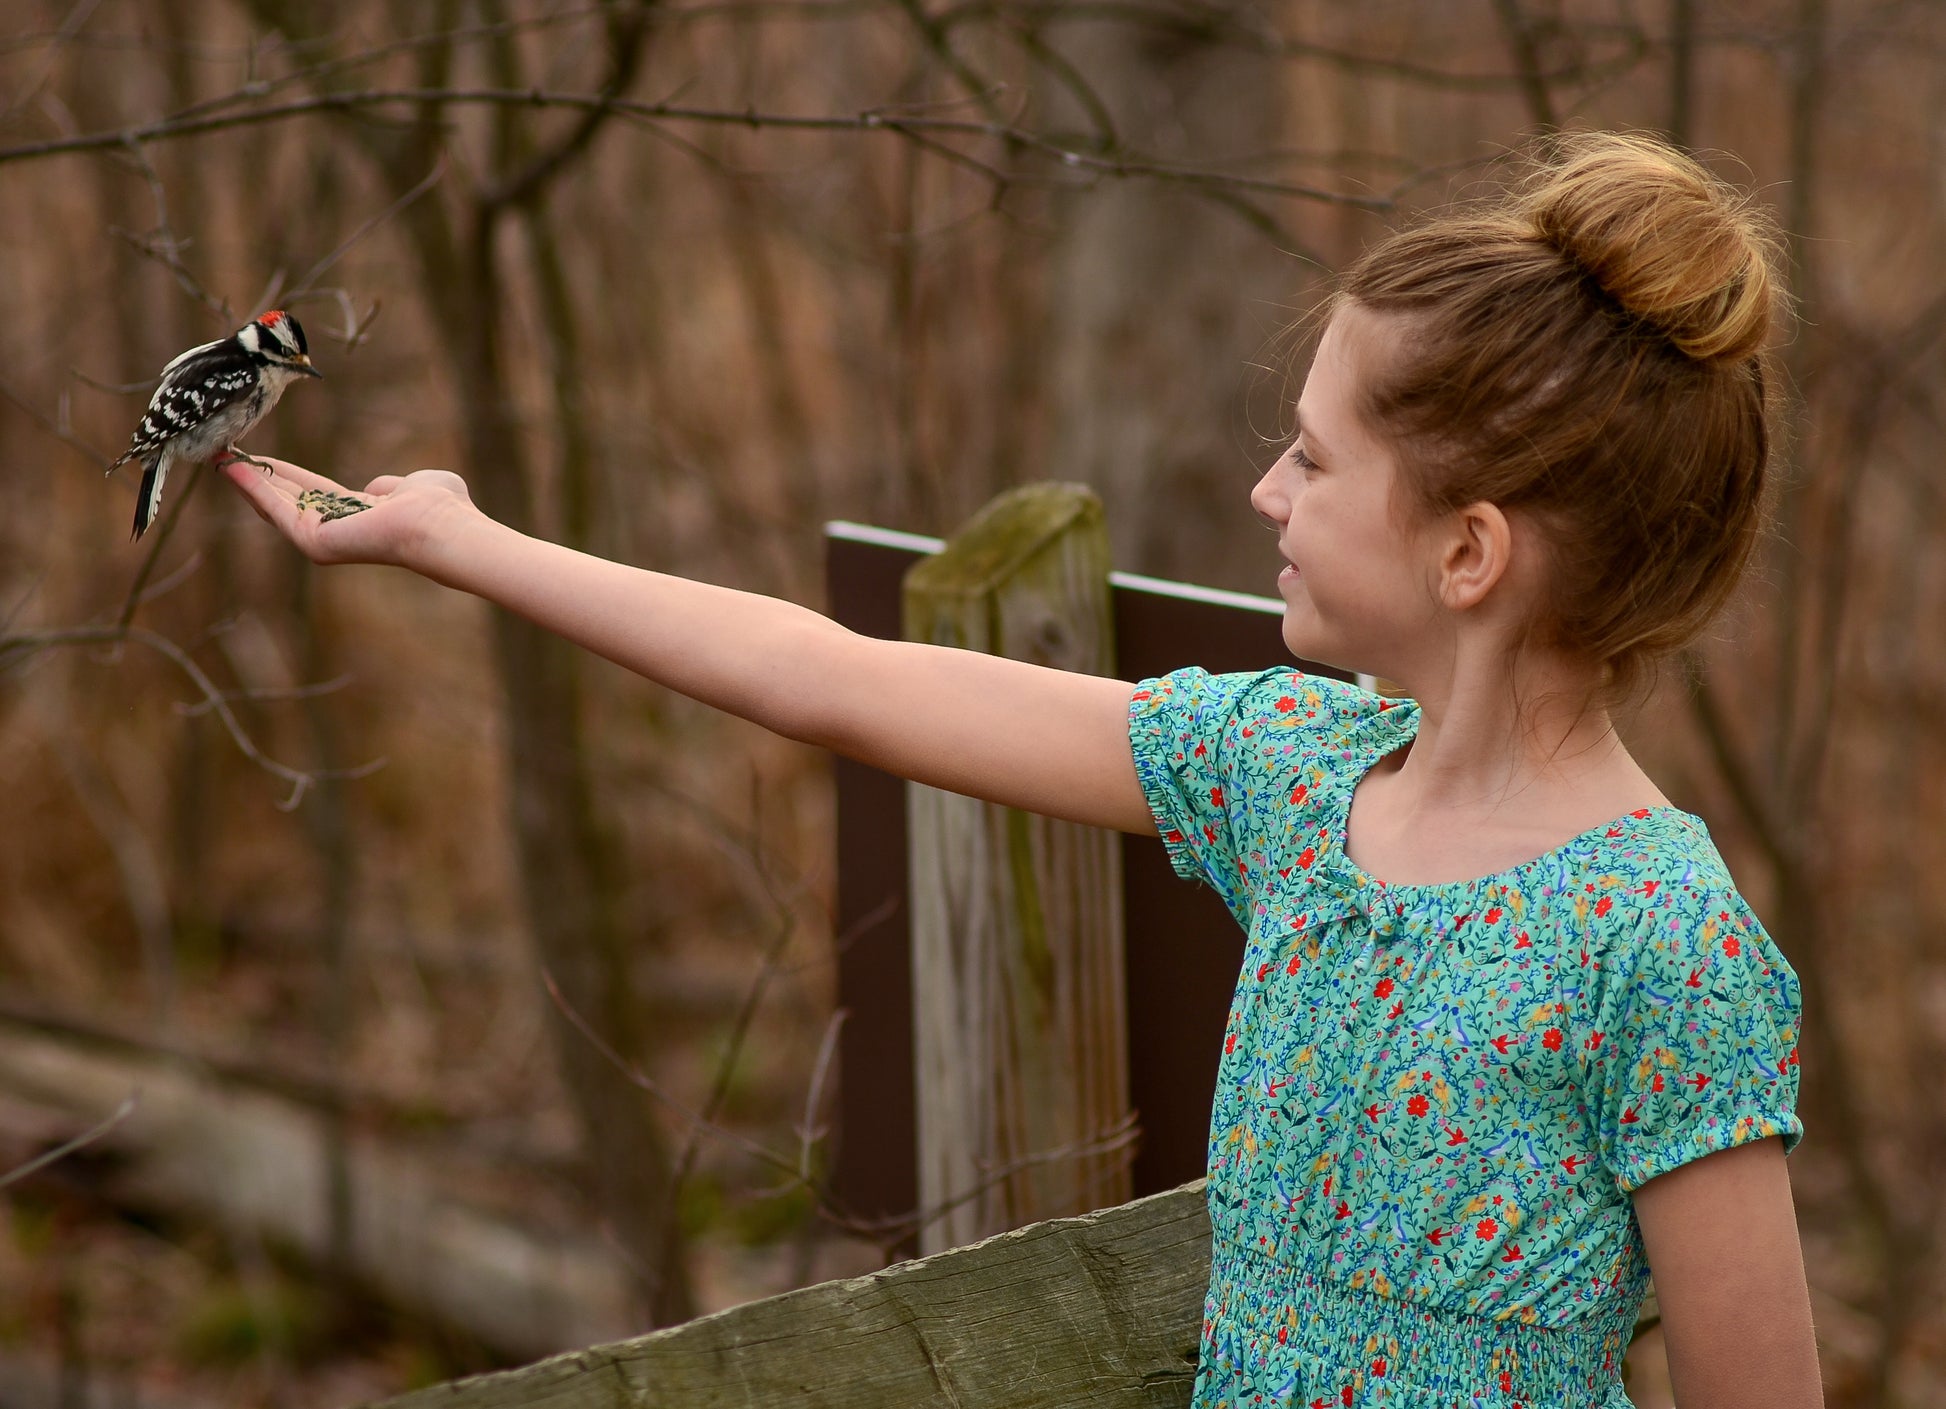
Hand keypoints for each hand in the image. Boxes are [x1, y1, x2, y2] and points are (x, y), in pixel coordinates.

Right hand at [220, 455, 477, 570]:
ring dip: (244, 481)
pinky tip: (231, 468)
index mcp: (356, 516)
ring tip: (217, 455)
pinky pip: (275, 510)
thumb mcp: (411, 485)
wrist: (441, 523)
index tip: (258, 457)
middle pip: (285, 500)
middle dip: (254, 477)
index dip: (284, 474)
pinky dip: (252, 488)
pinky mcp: (312, 542)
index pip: (311, 493)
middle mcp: (335, 531)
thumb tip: (382, 488)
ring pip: (274, 505)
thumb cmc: (440, 506)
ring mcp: (322, 541)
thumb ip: (391, 486)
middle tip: (223, 453)